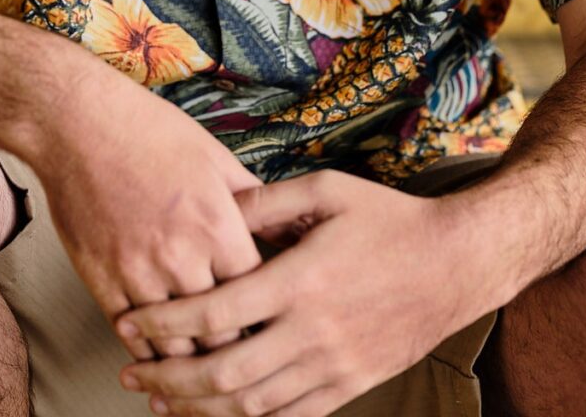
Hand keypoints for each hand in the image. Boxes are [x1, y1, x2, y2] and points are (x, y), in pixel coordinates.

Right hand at [30, 77, 264, 362]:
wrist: (77, 124)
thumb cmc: (149, 132)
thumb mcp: (216, 158)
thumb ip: (254, 202)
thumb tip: (290, 229)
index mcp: (218, 225)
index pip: (258, 296)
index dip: (268, 314)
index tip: (274, 323)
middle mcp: (180, 255)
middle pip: (221, 333)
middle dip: (237, 349)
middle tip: (246, 357)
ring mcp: (137, 272)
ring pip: (175, 346)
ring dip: (193, 361)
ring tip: (207, 370)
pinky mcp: (100, 280)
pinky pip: (130, 335)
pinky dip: (148, 350)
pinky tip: (160, 354)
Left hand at [113, 169, 489, 416]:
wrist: (458, 263)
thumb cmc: (391, 220)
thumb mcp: (329, 190)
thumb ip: (267, 200)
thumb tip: (217, 209)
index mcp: (301, 281)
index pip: (214, 313)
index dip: (163, 323)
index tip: (128, 323)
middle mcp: (313, 332)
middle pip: (223, 373)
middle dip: (168, 379)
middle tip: (131, 374)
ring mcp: (334, 366)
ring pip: (252, 406)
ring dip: (199, 409)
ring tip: (163, 401)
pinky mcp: (351, 386)